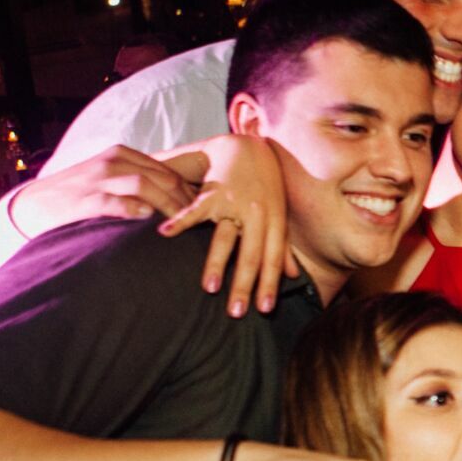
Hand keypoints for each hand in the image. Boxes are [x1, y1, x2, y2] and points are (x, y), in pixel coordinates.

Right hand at [6, 146, 195, 238]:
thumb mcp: (108, 179)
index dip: (190, 190)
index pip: (168, 170)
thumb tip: (174, 198)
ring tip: (182, 222)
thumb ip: (136, 182)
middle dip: (185, 199)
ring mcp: (97, 179)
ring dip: (167, 203)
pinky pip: (112, 200)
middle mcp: (112, 162)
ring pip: (143, 184)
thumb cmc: (77, 195)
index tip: (205, 210)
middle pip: (162, 176)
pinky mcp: (83, 198)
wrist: (32, 204)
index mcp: (122, 155)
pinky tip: (145, 217)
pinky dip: (131, 207)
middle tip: (202, 221)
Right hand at [157, 135, 295, 318]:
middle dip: (243, 285)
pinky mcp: (213, 191)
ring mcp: (235, 203)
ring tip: (209, 289)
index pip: (272, 259)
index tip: (264, 309)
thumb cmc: (266, 186)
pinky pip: (196, 209)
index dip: (269, 284)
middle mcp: (257, 214)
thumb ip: (282, 245)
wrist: (249, 147)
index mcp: (274, 221)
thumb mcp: (279, 214)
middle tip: (235, 313)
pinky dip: (181, 221)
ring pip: (226, 238)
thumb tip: (295, 276)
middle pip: (250, 255)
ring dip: (217, 264)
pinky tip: (166, 234)